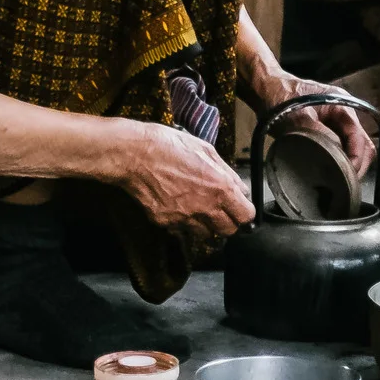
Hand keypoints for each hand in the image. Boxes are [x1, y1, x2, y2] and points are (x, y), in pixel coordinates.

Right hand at [120, 123, 255, 246]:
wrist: (133, 154)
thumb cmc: (169, 145)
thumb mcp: (206, 150)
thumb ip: (226, 172)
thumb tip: (239, 187)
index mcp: (220, 188)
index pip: (246, 216)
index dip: (244, 211)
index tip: (239, 207)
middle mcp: (206, 208)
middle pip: (229, 231)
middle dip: (228, 222)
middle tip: (221, 210)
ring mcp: (185, 218)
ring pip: (206, 234)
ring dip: (206, 224)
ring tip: (198, 208)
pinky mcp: (166, 223)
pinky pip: (182, 230)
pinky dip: (184, 222)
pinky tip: (177, 205)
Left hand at [258, 77, 376, 178]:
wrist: (265, 90)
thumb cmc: (280, 98)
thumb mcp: (297, 117)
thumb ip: (318, 133)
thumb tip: (336, 155)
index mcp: (342, 106)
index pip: (359, 138)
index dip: (356, 159)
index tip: (347, 176)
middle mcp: (344, 114)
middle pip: (362, 145)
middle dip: (357, 165)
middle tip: (345, 185)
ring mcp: (336, 123)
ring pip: (354, 149)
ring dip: (349, 165)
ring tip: (339, 182)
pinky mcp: (327, 131)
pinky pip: (340, 149)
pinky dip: (339, 162)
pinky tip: (330, 173)